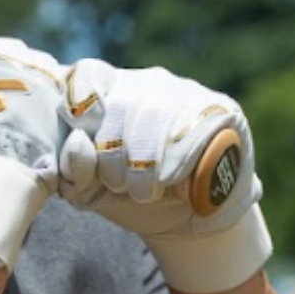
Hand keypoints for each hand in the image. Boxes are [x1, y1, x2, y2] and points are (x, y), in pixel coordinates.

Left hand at [57, 59, 271, 293]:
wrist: (188, 219)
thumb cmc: (131, 196)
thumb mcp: (92, 190)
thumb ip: (73, 169)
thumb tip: (78, 142)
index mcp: (109, 91)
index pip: (88, 73)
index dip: (79, 104)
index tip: (82, 138)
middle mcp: (147, 82)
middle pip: (121, 103)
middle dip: (113, 154)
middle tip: (118, 184)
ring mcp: (185, 91)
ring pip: (156, 114)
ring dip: (143, 164)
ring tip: (143, 191)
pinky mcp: (220, 108)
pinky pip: (193, 128)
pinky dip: (175, 162)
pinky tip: (171, 180)